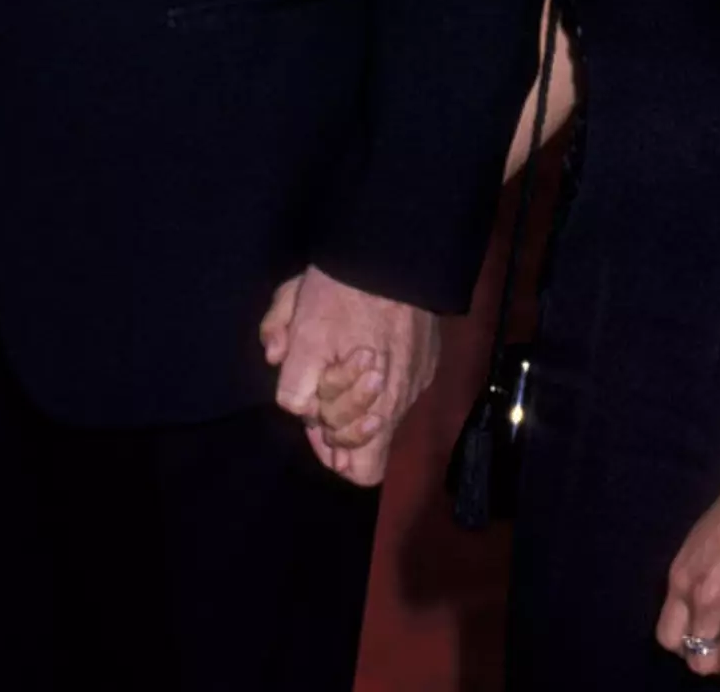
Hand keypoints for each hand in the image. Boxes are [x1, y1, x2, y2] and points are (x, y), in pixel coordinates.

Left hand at [263, 265, 438, 485]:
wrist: (388, 248)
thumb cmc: (341, 289)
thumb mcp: (301, 330)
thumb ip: (291, 381)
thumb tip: (294, 403)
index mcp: (374, 403)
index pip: (360, 471)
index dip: (332, 452)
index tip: (316, 418)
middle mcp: (400, 400)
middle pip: (368, 443)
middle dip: (340, 420)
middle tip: (323, 384)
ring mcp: (417, 379)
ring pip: (384, 411)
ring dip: (359, 395)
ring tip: (344, 357)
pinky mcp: (428, 359)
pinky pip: (401, 385)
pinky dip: (382, 375)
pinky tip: (367, 341)